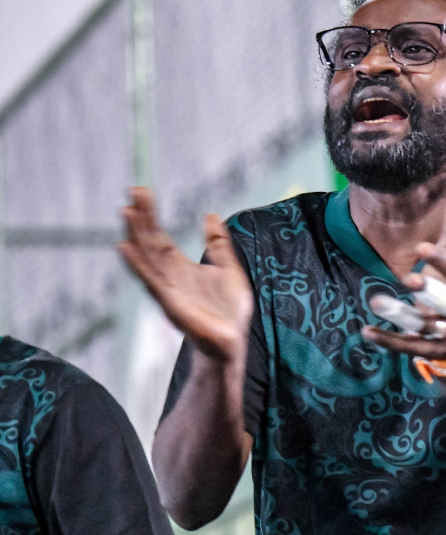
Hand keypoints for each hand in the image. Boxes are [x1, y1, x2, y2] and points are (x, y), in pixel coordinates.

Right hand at [120, 187, 252, 363]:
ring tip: (126, 212)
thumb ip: (218, 243)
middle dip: (142, 218)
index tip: (141, 191)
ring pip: (148, 257)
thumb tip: (211, 214)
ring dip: (136, 235)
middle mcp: (169, 275)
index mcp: (180, 267)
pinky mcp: (170, 303)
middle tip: (133, 191)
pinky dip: (138, 263)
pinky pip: (151, 280)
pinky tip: (125, 247)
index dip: (150, 215)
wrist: (231, 342)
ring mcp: (167, 289)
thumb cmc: (228, 310)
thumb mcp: (228, 268)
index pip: (160, 236)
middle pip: (150, 242)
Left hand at [361, 192, 445, 359]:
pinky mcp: (428, 350)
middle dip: (429, 292)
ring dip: (399, 313)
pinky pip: (407, 345)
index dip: (442, 262)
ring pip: (422, 323)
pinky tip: (366, 331)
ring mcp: (443, 332)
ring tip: (375, 300)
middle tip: (409, 279)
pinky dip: (388, 339)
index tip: (422, 247)